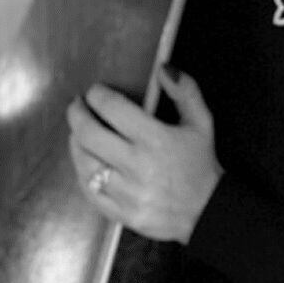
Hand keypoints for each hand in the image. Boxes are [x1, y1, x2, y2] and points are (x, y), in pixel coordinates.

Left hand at [66, 66, 223, 243]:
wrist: (208, 212)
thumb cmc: (200, 163)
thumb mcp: (201, 122)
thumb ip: (185, 91)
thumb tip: (163, 68)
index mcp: (155, 139)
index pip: (112, 108)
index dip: (97, 95)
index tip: (94, 91)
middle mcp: (137, 165)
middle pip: (89, 134)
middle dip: (77, 114)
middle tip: (77, 106)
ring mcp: (127, 193)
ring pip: (84, 163)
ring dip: (75, 143)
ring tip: (77, 131)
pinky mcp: (122, 214)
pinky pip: (90, 191)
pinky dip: (82, 172)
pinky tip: (85, 161)